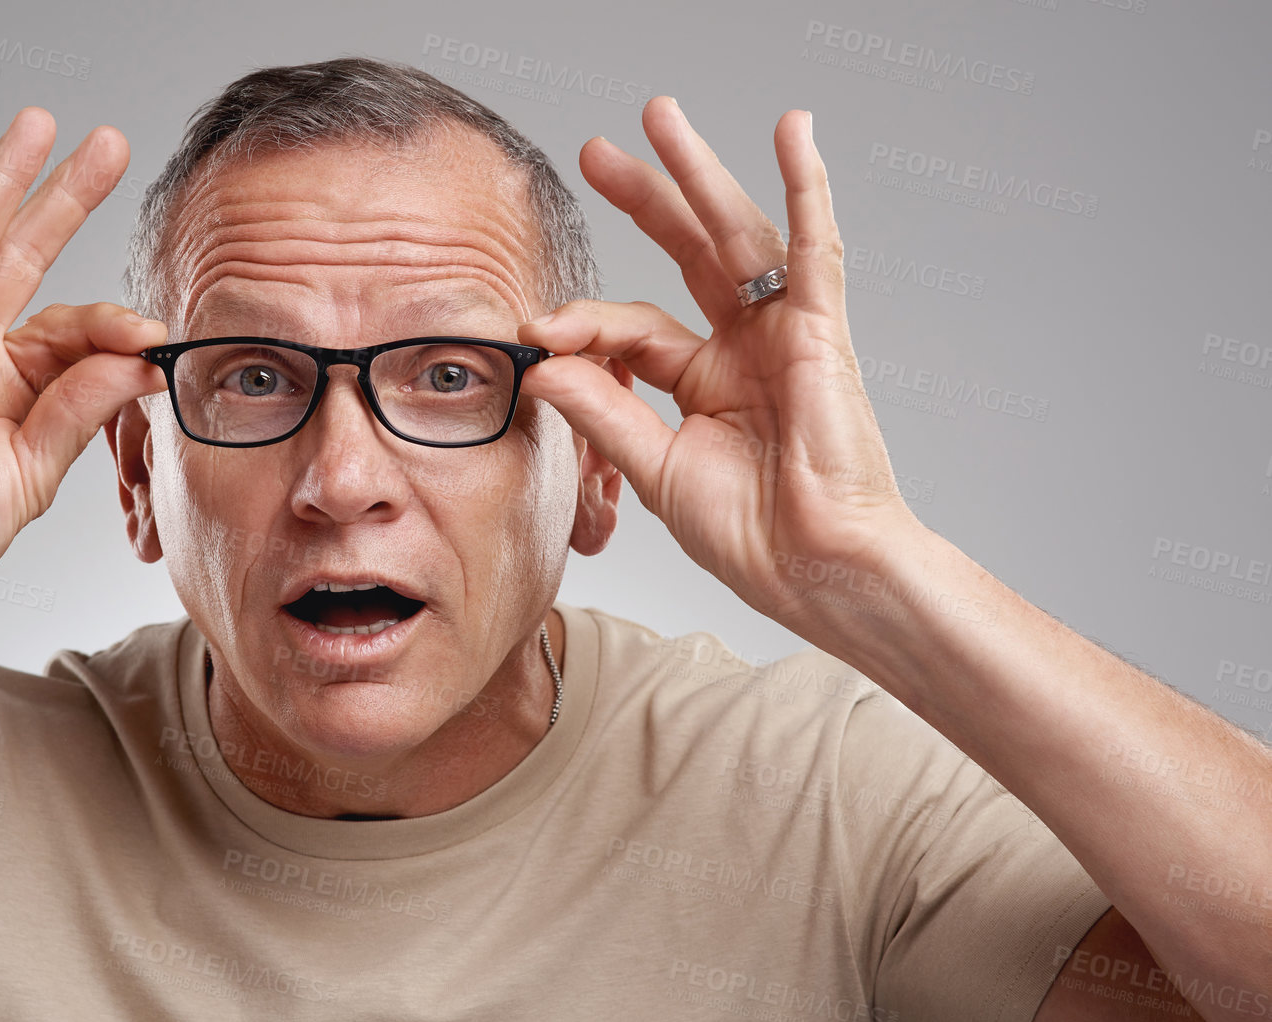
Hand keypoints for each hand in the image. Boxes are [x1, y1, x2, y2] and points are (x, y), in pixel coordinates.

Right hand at [0, 107, 166, 634]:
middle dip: (64, 196)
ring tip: (37, 123)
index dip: (113, 324)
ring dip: (1, 178)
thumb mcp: (34, 469)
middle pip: (23, 252)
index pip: (72, 326)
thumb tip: (142, 357)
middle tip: (107, 142)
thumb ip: (81, 407)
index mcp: (11, 380)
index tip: (155, 338)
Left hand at [518, 96, 922, 632]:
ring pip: (737, 235)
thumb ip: (604, 410)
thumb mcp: (656, 467)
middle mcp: (745, 347)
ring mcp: (784, 334)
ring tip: (662, 119)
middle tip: (597, 151)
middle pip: (688, 253)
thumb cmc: (755, 535)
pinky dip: (806, 188)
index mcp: (706, 381)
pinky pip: (815, 248)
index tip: (533, 329)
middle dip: (644, 198)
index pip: (634, 327)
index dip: (582, 323)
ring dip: (700, 175)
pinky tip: (793, 133)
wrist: (818, 569)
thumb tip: (543, 362)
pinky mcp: (821, 332)